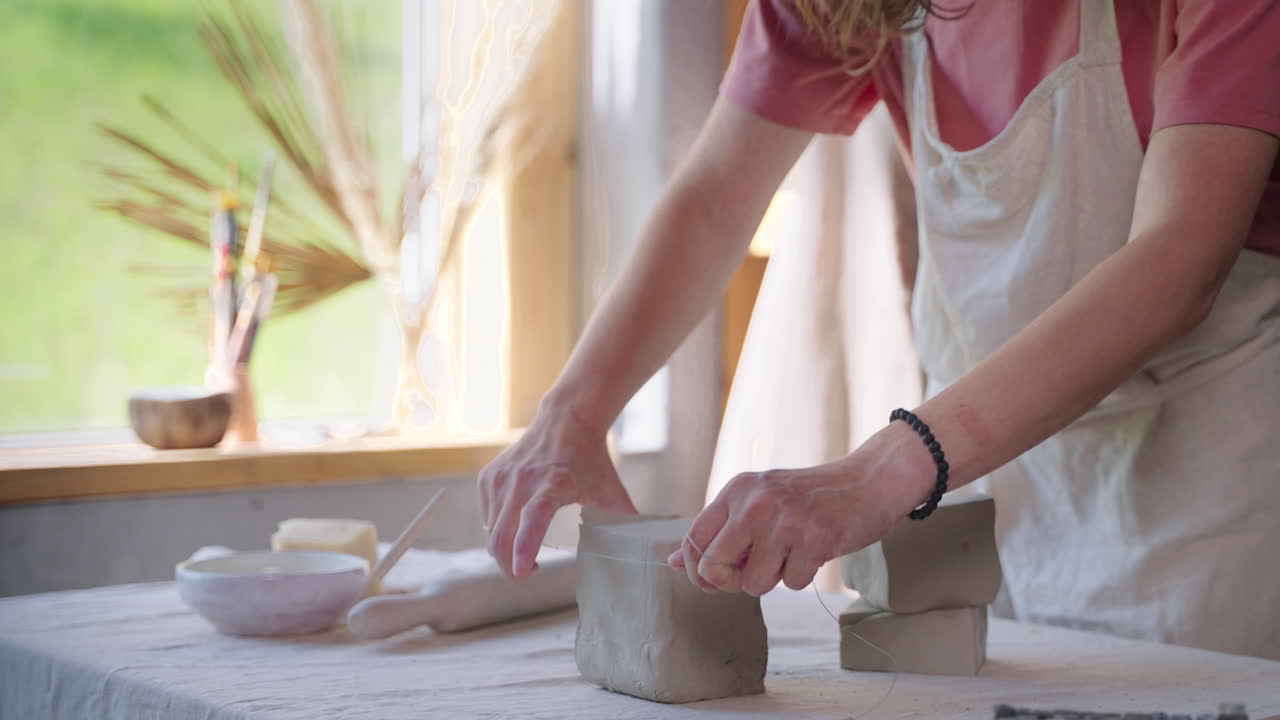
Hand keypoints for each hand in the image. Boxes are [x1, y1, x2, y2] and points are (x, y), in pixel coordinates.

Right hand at [480, 403, 636, 578]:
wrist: (566, 419)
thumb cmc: (591, 460)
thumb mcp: (610, 490)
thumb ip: (626, 521)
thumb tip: (646, 551)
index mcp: (554, 483)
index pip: (534, 517)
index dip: (525, 546)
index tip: (521, 572)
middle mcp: (522, 480)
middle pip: (502, 536)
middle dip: (509, 566)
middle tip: (526, 574)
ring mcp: (501, 478)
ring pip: (491, 532)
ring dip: (504, 550)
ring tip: (526, 551)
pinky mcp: (488, 478)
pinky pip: (487, 517)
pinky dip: (498, 529)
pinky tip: (517, 523)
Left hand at [668, 424, 933, 594]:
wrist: (868, 481)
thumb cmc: (809, 497)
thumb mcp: (758, 501)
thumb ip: (719, 530)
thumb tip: (674, 561)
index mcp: (738, 490)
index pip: (695, 540)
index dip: (697, 571)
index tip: (710, 582)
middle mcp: (757, 501)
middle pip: (717, 568)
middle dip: (732, 581)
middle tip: (755, 571)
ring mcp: (787, 519)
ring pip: (755, 583)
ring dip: (773, 579)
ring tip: (791, 553)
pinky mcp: (816, 538)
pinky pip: (793, 584)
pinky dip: (803, 575)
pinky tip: (814, 551)